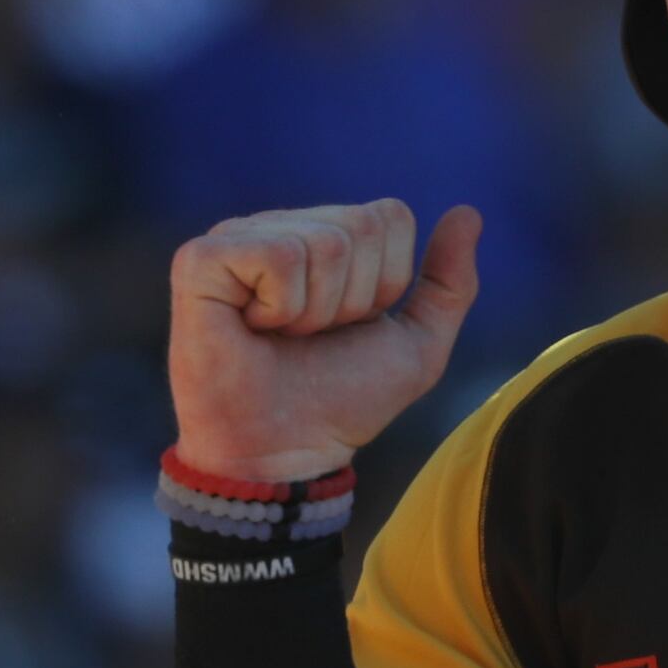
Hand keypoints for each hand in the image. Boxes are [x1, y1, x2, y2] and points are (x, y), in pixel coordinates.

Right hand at [169, 202, 481, 482]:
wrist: (285, 454)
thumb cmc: (340, 402)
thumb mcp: (417, 347)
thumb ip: (449, 285)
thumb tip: (467, 212)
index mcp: (322, 234)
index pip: (388, 215)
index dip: (385, 283)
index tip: (346, 327)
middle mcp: (278, 226)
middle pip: (360, 225)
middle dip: (351, 299)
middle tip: (310, 337)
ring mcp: (235, 238)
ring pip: (323, 242)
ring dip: (315, 311)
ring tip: (280, 337)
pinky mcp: (199, 260)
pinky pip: (276, 254)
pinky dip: (280, 307)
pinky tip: (251, 328)